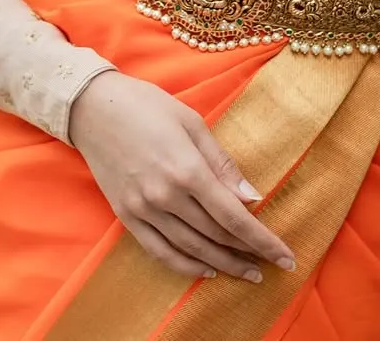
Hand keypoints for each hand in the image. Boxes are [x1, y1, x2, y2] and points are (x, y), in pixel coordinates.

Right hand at [67, 69, 296, 282]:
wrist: (94, 108)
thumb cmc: (148, 106)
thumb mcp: (192, 123)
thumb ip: (222, 163)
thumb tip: (252, 197)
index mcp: (187, 169)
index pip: (233, 216)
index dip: (262, 239)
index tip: (286, 256)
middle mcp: (165, 196)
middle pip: (215, 236)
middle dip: (248, 253)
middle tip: (272, 264)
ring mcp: (143, 209)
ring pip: (191, 249)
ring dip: (222, 264)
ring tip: (247, 272)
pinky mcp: (126, 216)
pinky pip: (160, 251)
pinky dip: (185, 265)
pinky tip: (206, 270)